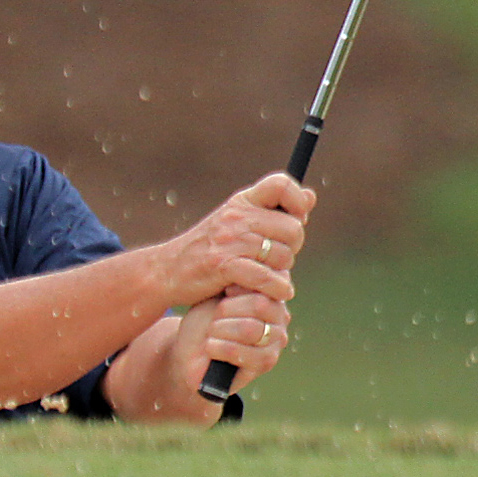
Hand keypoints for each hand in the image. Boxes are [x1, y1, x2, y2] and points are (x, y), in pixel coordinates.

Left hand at [107, 291, 293, 422]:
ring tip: (211, 333)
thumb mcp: (216, 293)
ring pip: (250, 329)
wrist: (189, 351)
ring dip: (220, 329)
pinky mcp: (266, 362)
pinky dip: (219, 347)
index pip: (266, 282)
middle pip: (260, 304)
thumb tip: (252, 263)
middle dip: (226, 309)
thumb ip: (237, 279)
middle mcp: (280, 315)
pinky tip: (210, 347)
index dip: (237, 287)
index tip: (222, 293)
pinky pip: (245, 353)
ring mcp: (276, 340)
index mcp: (271, 293)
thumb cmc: (203, 318)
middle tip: (214, 317)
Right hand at [160, 173, 313, 309]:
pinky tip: (276, 292)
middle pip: (292, 228)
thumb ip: (274, 212)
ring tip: (267, 275)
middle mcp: (236, 217)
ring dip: (282, 272)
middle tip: (276, 258)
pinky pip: (267, 277)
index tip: (294, 219)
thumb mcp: (238, 223)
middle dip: (292, 248)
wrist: (166, 272)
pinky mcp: (224, 265)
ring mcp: (229, 240)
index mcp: (241, 203)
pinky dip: (277, 288)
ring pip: (284, 256)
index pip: (281, 184)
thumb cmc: (208, 249)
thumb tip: (311, 196)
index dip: (297, 201)